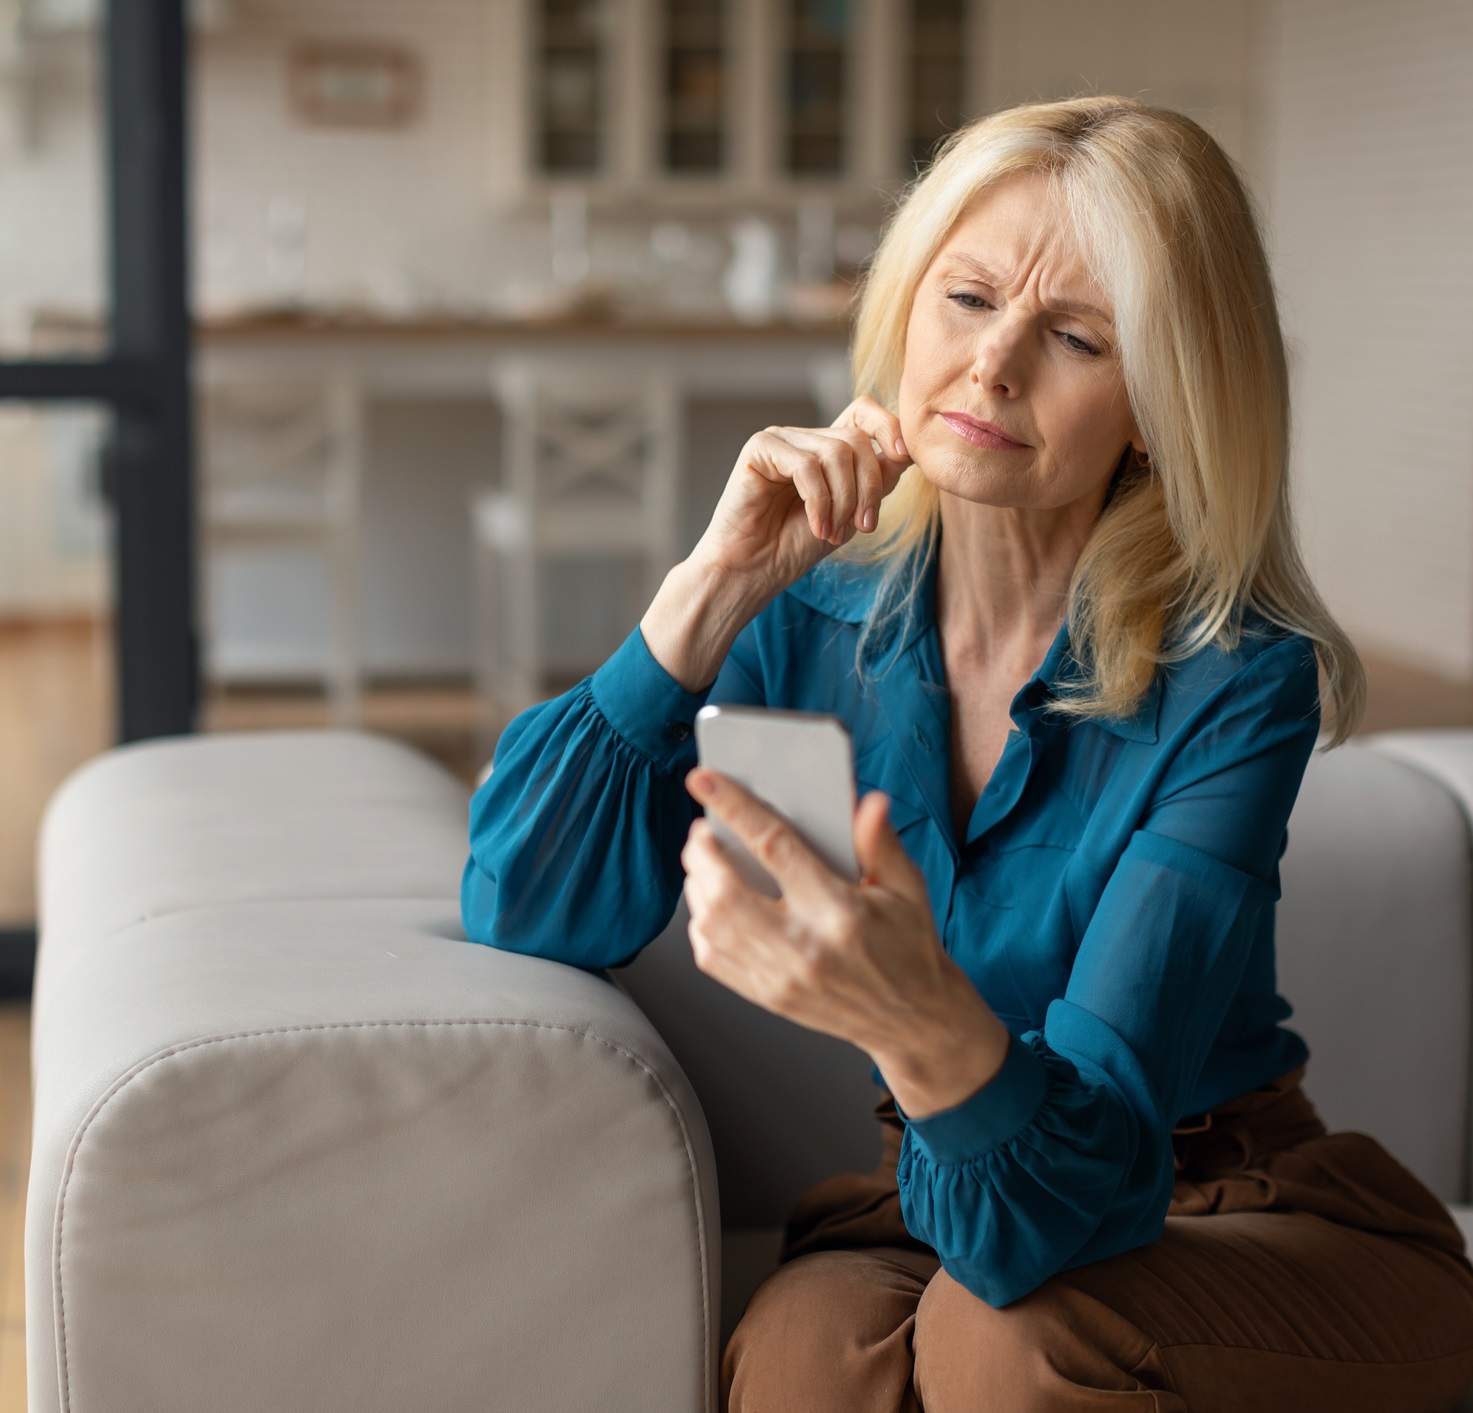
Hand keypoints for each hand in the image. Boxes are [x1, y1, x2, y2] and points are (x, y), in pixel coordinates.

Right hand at [641, 396, 911, 691]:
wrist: (751, 572)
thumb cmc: (794, 547)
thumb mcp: (850, 514)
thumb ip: (877, 481)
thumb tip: (906, 452)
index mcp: (825, 449)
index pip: (863, 412)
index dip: (889, 426)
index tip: (904, 458)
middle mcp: (804, 439)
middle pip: (856, 439)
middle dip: (868, 488)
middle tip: (862, 527)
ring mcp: (781, 440)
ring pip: (836, 453)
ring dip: (843, 501)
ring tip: (831, 533)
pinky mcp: (760, 448)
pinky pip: (807, 465)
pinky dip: (819, 502)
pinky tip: (816, 527)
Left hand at [680, 768, 1011, 1118]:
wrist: (914, 1020)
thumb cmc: (910, 947)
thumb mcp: (909, 887)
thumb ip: (881, 842)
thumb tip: (867, 802)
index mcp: (840, 911)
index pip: (775, 848)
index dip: (734, 809)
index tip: (704, 781)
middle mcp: (805, 948)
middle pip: (727, 892)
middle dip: (702, 853)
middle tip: (702, 831)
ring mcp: (781, 978)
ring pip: (712, 926)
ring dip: (697, 886)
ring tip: (704, 862)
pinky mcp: (768, 998)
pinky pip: (713, 959)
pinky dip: (701, 925)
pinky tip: (711, 904)